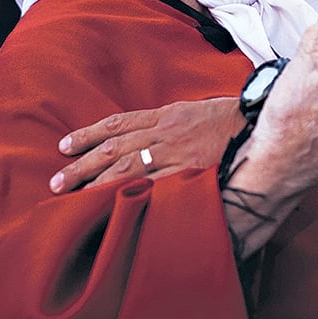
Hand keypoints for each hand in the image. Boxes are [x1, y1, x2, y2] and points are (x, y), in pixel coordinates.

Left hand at [50, 97, 242, 192]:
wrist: (261, 119)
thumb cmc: (233, 117)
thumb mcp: (197, 112)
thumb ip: (174, 125)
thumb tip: (156, 138)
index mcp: (165, 115)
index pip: (117, 124)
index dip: (88, 134)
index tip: (64, 145)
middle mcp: (164, 131)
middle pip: (112, 147)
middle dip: (81, 164)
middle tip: (56, 182)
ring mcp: (174, 151)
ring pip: (125, 166)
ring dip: (94, 182)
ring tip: (71, 196)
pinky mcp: (189, 169)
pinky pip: (153, 183)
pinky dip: (130, 194)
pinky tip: (110, 206)